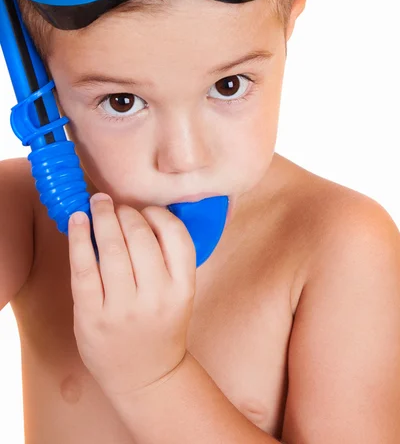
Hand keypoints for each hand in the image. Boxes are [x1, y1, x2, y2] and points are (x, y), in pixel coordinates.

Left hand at [68, 193, 196, 399]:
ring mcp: (123, 308)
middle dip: (126, 212)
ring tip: (97, 204)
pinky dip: (78, 239)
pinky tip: (78, 220)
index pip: (176, 235)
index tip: (145, 209)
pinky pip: (83, 269)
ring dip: (102, 217)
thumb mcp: (180, 294)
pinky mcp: (92, 317)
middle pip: (140, 236)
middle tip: (116, 205)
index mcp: (183, 288)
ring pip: (111, 248)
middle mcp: (156, 297)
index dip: (157, 214)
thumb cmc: (161, 326)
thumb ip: (169, 258)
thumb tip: (140, 210)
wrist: (146, 377)